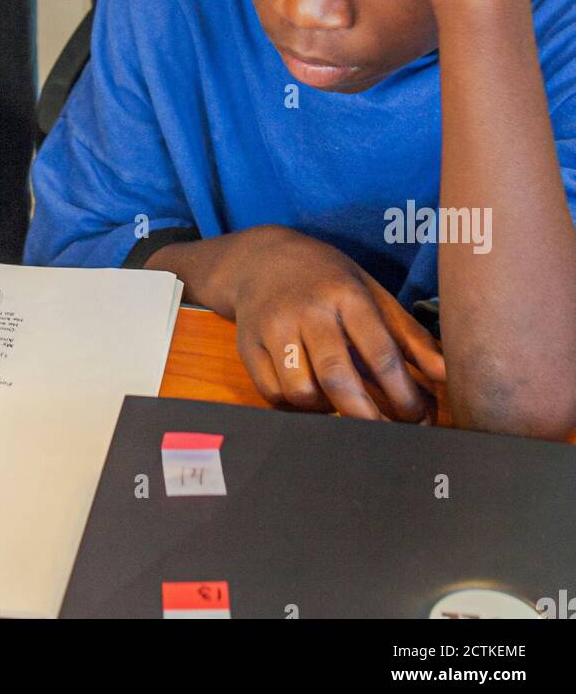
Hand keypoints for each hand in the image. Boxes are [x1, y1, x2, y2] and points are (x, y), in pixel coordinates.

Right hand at [227, 227, 444, 419]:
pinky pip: (273, 394)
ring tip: (343, 406)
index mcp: (345, 293)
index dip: (404, 394)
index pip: (380, 352)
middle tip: (385, 435)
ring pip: (300, 391)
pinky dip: (296, 408)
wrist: (262, 258)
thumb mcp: (373, 293)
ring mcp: (273, 328)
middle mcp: (308, 310)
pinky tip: (314, 399)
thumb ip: (410, 336)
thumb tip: (446, 375)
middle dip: (367, 417)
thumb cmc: (329, 279)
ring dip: (327, 411)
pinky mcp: (247, 346)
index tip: (418, 418)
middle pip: (336, 377)